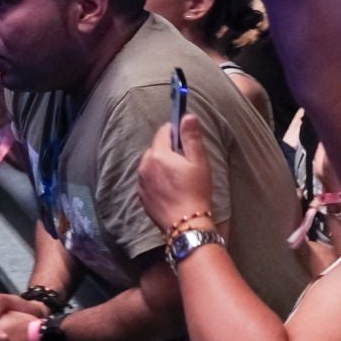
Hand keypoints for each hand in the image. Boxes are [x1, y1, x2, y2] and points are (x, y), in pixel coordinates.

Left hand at [138, 116, 215, 235]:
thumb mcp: (199, 162)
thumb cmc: (196, 191)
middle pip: (156, 148)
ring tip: (178, 177)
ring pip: (151, 164)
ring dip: (162, 165)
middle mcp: (145, 166)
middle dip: (168, 150)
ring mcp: (141, 182)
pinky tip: (171, 189)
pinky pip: (148, 180)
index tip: (186, 138)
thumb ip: (191, 137)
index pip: (163, 132)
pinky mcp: (141, 196)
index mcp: (159, 154)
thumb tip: (187, 116)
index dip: (175, 131)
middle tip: (186, 162)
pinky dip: (157, 180)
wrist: (185, 224)